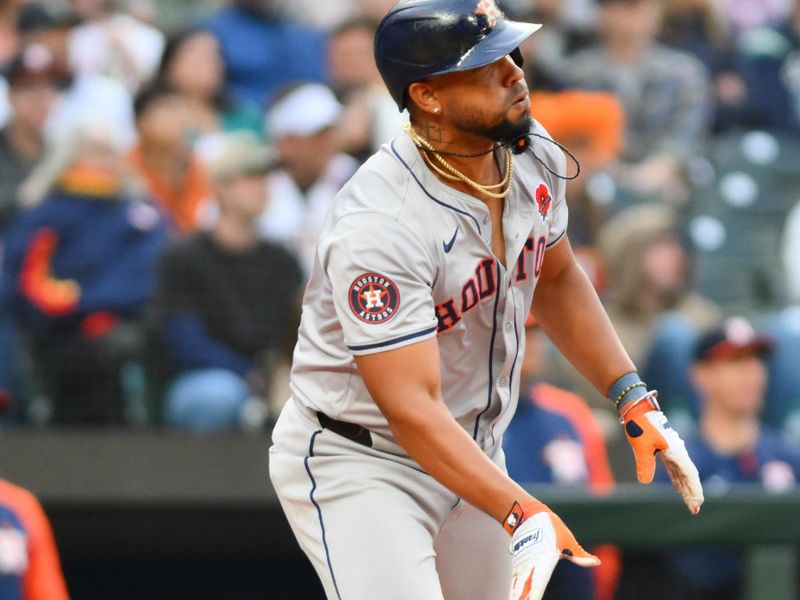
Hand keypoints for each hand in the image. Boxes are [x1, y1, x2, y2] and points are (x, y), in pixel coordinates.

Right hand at [509, 502, 599, 599]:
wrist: (528, 513)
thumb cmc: (551, 527)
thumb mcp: (567, 540)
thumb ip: (580, 555)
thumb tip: (597, 562)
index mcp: (544, 562)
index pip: (538, 585)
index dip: (534, 596)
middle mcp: (531, 565)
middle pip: (524, 587)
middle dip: (522, 597)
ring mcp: (523, 563)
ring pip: (517, 583)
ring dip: (516, 593)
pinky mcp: (518, 560)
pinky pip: (515, 576)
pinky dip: (515, 585)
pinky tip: (514, 593)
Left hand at [622, 395, 703, 513]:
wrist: (637, 409)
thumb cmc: (640, 425)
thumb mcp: (641, 446)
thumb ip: (645, 463)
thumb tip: (645, 482)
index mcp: (676, 452)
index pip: (689, 475)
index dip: (694, 490)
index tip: (697, 504)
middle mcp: (677, 452)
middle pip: (688, 476)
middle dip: (692, 492)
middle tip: (694, 509)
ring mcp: (672, 451)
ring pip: (682, 473)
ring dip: (686, 487)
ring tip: (689, 503)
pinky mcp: (665, 450)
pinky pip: (675, 468)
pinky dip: (678, 479)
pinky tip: (678, 488)